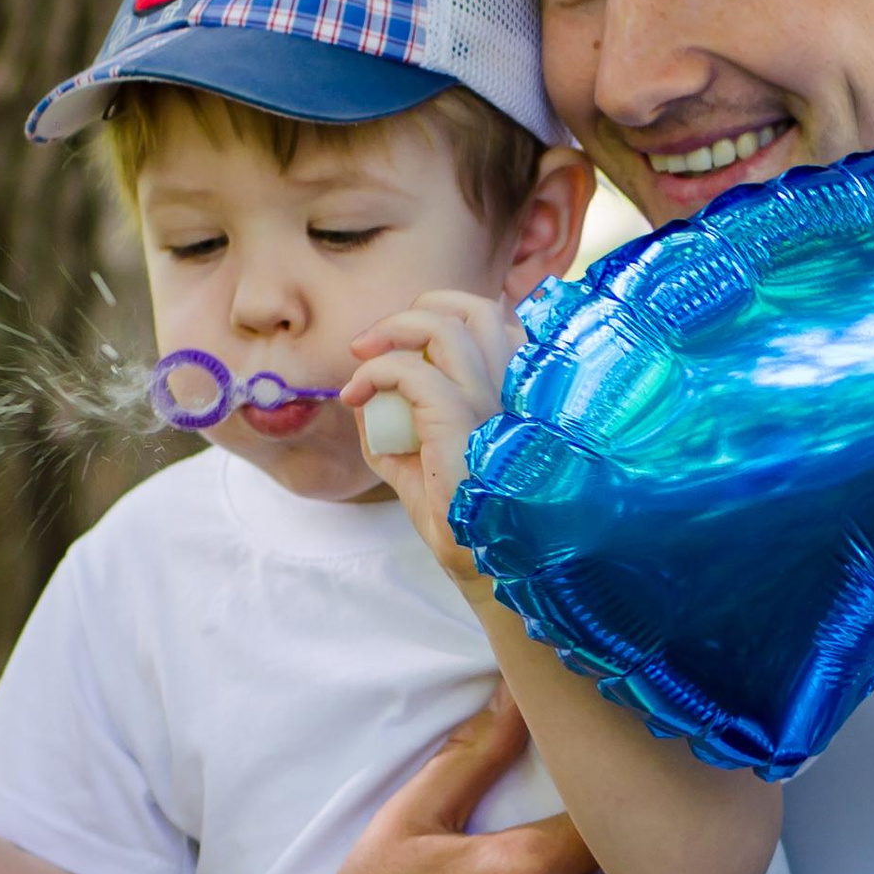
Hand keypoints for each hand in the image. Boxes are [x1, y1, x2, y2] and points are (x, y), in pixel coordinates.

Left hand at [340, 292, 516, 578]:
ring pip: (446, 326)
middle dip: (416, 313)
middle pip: (475, 307)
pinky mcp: (463, 421)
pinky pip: (411, 370)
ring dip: (392, 332)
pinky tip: (355, 398)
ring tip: (360, 362)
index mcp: (518, 390)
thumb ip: (393, 421)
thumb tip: (362, 390)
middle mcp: (515, 387)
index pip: (493, 320)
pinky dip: (374, 373)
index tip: (396, 348)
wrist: (482, 566)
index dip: (440, 318)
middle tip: (371, 344)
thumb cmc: (460, 518)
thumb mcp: (418, 460)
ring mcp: (494, 402)